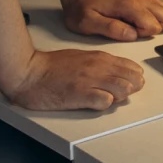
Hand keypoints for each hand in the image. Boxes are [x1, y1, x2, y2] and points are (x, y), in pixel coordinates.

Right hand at [1, 47, 148, 111]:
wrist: (28, 72)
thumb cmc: (50, 66)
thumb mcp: (80, 58)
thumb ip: (99, 65)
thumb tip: (114, 74)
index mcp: (99, 58)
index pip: (130, 67)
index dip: (133, 77)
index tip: (128, 83)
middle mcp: (98, 68)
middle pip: (131, 79)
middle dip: (132, 88)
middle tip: (121, 93)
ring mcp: (90, 81)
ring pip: (123, 89)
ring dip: (120, 96)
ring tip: (107, 98)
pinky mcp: (81, 95)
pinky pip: (105, 102)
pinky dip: (105, 104)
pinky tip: (95, 103)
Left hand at [62, 0, 162, 40]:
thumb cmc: (83, 9)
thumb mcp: (88, 23)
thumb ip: (111, 29)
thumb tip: (132, 35)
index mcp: (129, 4)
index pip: (153, 26)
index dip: (141, 34)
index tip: (126, 30)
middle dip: (151, 29)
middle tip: (131, 27)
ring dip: (154, 22)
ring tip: (133, 23)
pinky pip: (162, 9)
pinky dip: (154, 17)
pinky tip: (137, 18)